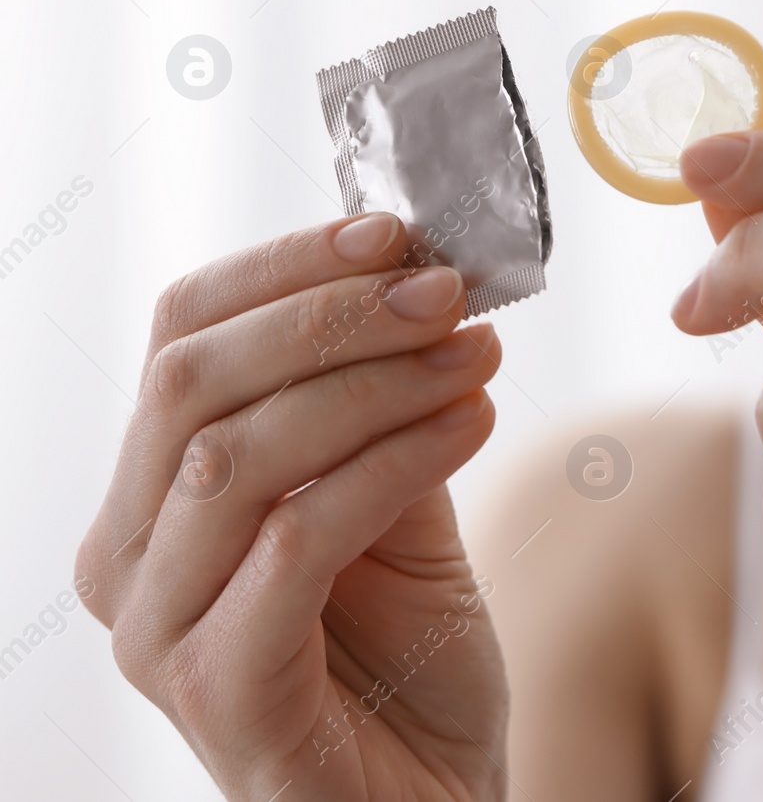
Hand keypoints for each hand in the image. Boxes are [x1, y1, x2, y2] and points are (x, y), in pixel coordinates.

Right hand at [77, 216, 509, 800]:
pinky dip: (396, 460)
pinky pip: (301, 537)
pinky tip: (477, 420)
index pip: (181, 337)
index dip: (283, 268)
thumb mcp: (395, 504)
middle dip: (330, 314)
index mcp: (151, 496)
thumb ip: (380, 408)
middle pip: (193, 381)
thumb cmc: (407, 660)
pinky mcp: (221, 690)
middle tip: (447, 288)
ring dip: (375, 381)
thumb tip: (421, 281)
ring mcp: (160, 631)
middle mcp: (128, 559)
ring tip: (478, 351)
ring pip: (240, 452)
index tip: (395, 229)